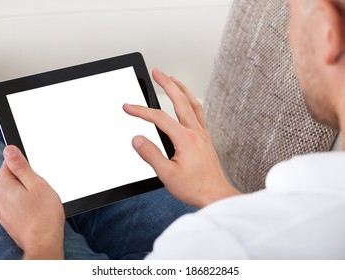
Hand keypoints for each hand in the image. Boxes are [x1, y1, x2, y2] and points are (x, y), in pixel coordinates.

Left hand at [0, 145, 64, 259]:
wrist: (44, 243)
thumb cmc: (44, 215)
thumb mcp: (36, 183)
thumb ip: (21, 166)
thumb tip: (9, 150)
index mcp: (2, 186)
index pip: (9, 163)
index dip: (27, 167)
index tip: (36, 176)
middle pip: (12, 178)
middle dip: (27, 181)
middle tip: (41, 191)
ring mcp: (0, 211)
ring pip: (15, 192)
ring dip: (27, 194)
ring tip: (40, 204)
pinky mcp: (7, 220)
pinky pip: (16, 205)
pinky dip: (25, 205)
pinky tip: (36, 212)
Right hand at [123, 69, 240, 207]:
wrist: (216, 195)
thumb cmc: (195, 187)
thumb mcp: (167, 174)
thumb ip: (150, 154)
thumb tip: (137, 139)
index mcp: (185, 139)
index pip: (159, 118)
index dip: (141, 111)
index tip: (128, 107)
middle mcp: (196, 132)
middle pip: (180, 101)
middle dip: (167, 84)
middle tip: (157, 72)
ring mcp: (202, 134)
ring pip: (193, 104)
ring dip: (182, 89)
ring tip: (173, 79)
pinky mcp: (206, 139)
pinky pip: (199, 113)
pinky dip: (191, 102)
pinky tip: (187, 103)